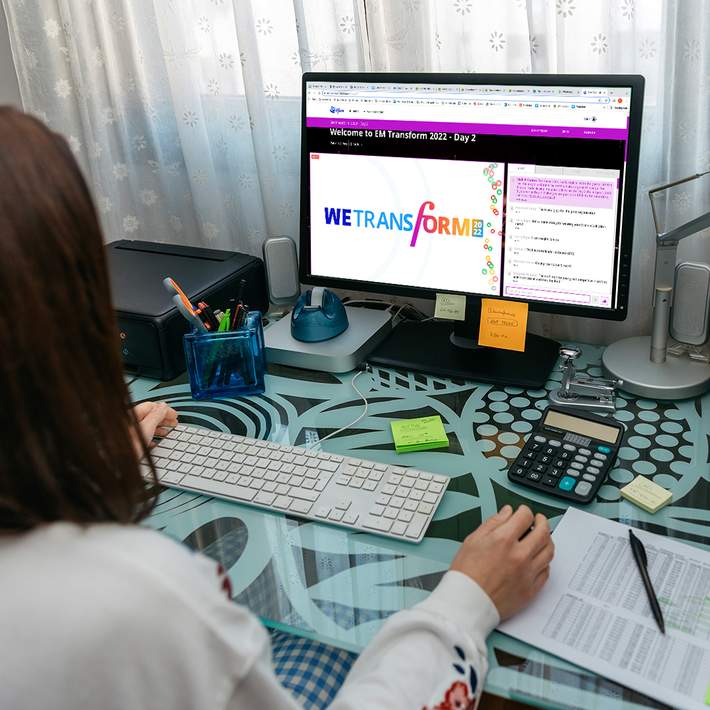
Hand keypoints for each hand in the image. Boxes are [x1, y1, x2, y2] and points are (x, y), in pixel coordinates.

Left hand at [132, 401, 177, 457]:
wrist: (121, 461)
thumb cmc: (130, 444)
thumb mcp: (148, 427)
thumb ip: (156, 415)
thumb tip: (163, 406)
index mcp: (133, 414)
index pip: (152, 406)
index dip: (165, 410)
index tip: (174, 415)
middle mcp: (130, 422)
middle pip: (149, 416)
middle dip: (163, 419)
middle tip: (173, 423)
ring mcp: (129, 432)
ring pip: (147, 427)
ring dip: (158, 428)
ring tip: (167, 432)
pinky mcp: (130, 443)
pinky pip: (143, 437)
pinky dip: (151, 438)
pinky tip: (156, 443)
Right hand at [450, 505, 553, 620]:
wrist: (467, 602)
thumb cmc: (466, 574)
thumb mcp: (473, 540)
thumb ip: (492, 523)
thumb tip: (507, 512)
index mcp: (504, 540)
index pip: (525, 517)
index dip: (524, 511)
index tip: (522, 512)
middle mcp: (520, 555)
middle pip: (543, 532)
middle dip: (542, 521)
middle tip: (538, 520)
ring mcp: (528, 573)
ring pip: (549, 551)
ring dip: (547, 540)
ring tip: (541, 537)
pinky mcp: (531, 589)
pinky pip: (546, 571)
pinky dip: (544, 561)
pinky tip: (538, 558)